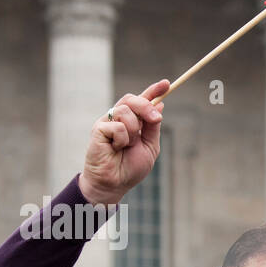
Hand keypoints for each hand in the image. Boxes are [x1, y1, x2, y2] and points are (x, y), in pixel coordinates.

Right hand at [79, 79, 169, 205]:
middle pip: (132, 99)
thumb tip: (160, 105)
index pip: (142, 100)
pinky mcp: (98, 129)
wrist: (115, 183)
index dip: (154, 90)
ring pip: (125, 111)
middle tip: (155, 119)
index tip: (167, 83)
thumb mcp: (150, 146)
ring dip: (133, 130)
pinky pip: (117, 126)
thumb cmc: (131, 168)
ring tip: (127, 146)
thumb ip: (152, 126)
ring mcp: (107, 122)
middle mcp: (119, 118)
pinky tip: (116, 148)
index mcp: (133, 121)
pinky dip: (123, 139)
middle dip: (146, 106)